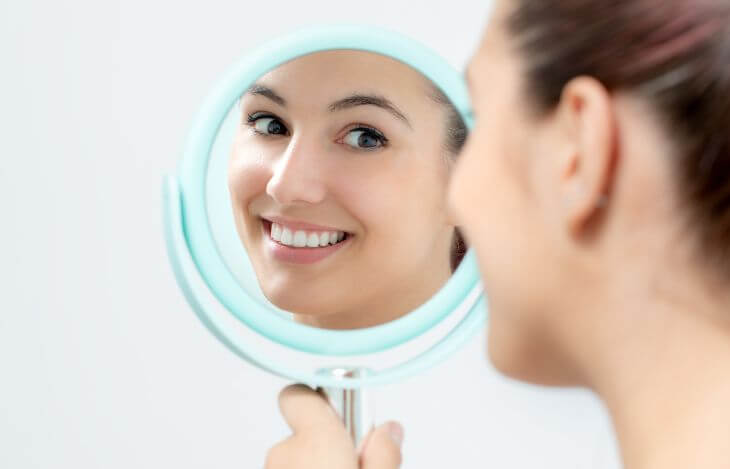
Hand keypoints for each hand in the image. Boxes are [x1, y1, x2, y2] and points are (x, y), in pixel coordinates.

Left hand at [265, 384, 403, 468]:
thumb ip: (384, 453)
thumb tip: (388, 431)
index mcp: (315, 443)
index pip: (300, 394)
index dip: (320, 401)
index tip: (347, 416)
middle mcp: (284, 454)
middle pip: (306, 433)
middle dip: (329, 446)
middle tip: (356, 464)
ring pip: (297, 459)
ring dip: (317, 466)